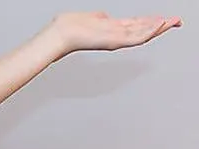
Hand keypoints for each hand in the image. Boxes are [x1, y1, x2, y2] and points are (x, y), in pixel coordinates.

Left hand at [49, 11, 181, 53]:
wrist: (61, 34)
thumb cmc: (71, 27)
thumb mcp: (92, 19)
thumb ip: (102, 18)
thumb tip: (106, 16)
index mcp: (113, 29)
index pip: (137, 25)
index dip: (152, 22)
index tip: (165, 18)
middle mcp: (117, 35)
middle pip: (144, 30)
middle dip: (162, 25)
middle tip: (178, 21)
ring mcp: (116, 39)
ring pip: (144, 34)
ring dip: (160, 27)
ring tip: (174, 22)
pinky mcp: (114, 41)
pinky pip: (136, 37)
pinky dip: (149, 31)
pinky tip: (159, 25)